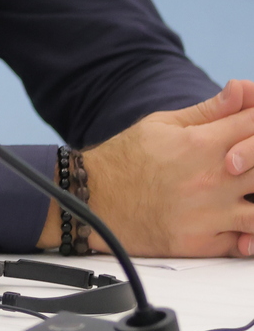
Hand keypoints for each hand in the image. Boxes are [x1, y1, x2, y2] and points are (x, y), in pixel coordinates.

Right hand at [66, 81, 253, 256]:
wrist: (91, 199)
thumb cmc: (126, 159)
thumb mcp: (162, 124)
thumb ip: (210, 110)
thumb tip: (243, 87)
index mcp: (202, 143)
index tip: (251, 129)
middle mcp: (212, 178)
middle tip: (246, 166)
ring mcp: (210, 213)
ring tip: (244, 193)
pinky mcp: (202, 242)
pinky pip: (246, 242)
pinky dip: (249, 236)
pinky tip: (238, 222)